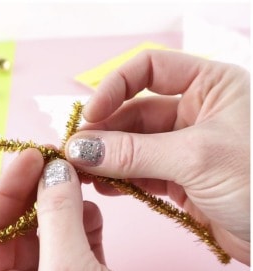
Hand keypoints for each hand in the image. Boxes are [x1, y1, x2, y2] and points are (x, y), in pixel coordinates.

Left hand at [0, 150, 182, 270]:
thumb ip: (57, 219)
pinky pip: (74, 246)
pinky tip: (92, 211)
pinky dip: (82, 224)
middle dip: (36, 197)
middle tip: (56, 160)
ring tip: (79, 180)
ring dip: (61, 207)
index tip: (28, 158)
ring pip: (47, 236)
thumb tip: (52, 171)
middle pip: (15, 233)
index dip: (5, 195)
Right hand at [65, 50, 249, 264]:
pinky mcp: (181, 181)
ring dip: (105, 159)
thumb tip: (81, 148)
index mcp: (212, 85)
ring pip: (132, 146)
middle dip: (102, 132)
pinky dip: (119, 179)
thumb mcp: (195, 158)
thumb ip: (134, 152)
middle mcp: (198, 111)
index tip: (88, 117)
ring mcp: (187, 148)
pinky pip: (140, 173)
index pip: (149, 69)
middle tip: (72, 155)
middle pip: (134, 112)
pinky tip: (101, 186)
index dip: (114, 89)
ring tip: (80, 174)